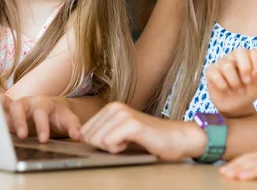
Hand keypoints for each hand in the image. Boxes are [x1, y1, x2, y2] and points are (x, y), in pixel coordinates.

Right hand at [1, 94, 81, 142]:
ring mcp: (16, 105)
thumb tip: (81, 136)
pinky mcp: (7, 110)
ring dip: (2, 115)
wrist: (51, 106)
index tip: (43, 139)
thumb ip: (73, 127)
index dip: (42, 126)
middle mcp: (28, 102)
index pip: (41, 113)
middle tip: (22, 135)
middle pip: (20, 107)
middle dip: (20, 121)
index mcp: (43, 103)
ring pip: (6, 105)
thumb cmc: (57, 114)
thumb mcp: (67, 119)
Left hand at [79, 102, 205, 160]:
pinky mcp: (131, 124)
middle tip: (125, 142)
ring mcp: (122, 114)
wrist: (176, 138)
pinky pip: (109, 142)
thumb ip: (102, 133)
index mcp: (110, 108)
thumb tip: (80, 139)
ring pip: (97, 140)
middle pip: (89, 137)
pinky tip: (132, 143)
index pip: (85, 132)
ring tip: (130, 142)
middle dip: (104, 146)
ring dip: (112, 148)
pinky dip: (118, 149)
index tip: (118, 141)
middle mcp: (114, 107)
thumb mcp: (120, 134)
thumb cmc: (149, 139)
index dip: (99, 144)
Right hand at [206, 48, 256, 116]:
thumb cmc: (248, 91)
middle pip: (240, 51)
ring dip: (234, 82)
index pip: (254, 52)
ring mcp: (221, 62)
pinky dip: (223, 85)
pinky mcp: (210, 71)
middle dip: (245, 68)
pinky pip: (215, 75)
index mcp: (248, 58)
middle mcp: (234, 57)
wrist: (235, 105)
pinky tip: (226, 89)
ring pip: (227, 66)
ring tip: (237, 89)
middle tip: (247, 82)